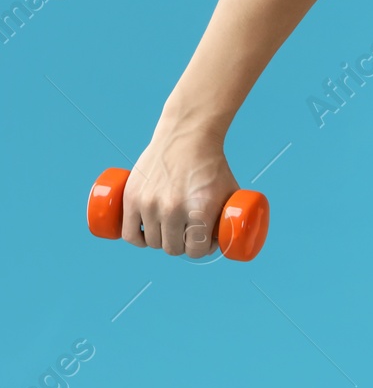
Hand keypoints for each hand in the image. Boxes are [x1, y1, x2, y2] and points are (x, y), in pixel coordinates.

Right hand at [121, 122, 239, 256]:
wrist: (186, 137)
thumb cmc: (211, 166)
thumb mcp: (230, 191)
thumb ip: (229, 217)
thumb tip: (227, 242)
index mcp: (200, 210)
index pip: (196, 250)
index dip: (202, 250)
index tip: (205, 243)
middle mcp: (172, 209)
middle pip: (173, 248)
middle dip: (182, 246)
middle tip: (187, 236)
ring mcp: (150, 204)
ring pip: (152, 242)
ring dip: (161, 241)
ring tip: (169, 232)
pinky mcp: (132, 197)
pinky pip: (128, 233)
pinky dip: (137, 239)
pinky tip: (145, 236)